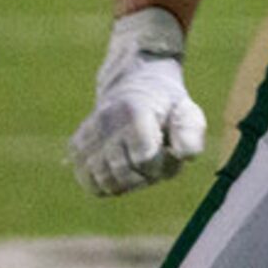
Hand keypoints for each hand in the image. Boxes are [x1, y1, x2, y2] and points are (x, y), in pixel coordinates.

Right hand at [69, 7, 205, 196]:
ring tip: (136, 165)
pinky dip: (105, 185)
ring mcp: (88, 133)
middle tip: (154, 160)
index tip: (167, 151)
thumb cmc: (166, 103)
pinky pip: (88, 182)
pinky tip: (119, 171)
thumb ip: (191, 132)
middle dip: (145, 177)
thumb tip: (185, 156)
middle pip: (124, 174)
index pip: (144, 159)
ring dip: (127, 184)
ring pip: (104, 182)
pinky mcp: (77, 145)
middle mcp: (106, 121)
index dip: (161, 165)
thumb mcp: (187, 110)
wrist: (135, 82)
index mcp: (134, 111)